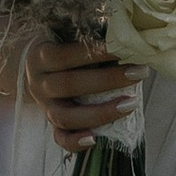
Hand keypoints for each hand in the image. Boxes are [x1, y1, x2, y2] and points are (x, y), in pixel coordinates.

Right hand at [23, 37, 140, 154]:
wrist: (36, 69)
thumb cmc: (63, 47)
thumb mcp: (67, 36)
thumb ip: (89, 36)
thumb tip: (127, 32)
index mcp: (41, 56)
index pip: (65, 55)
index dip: (94, 52)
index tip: (124, 47)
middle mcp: (39, 83)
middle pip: (69, 85)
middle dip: (108, 80)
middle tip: (139, 72)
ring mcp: (44, 106)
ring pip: (65, 116)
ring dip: (100, 112)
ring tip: (131, 104)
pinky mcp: (51, 124)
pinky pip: (60, 138)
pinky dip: (75, 142)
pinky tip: (95, 139)